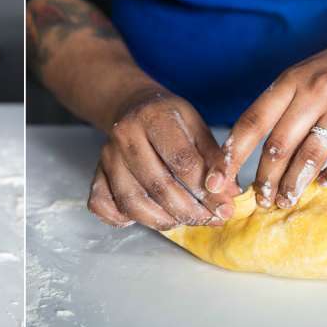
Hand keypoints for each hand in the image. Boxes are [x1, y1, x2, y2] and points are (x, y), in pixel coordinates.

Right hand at [86, 82, 234, 230]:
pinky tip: (148, 216)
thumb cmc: (170, 119)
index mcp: (153, 116)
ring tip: (186, 220)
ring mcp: (107, 155)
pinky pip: (103, 205)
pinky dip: (122, 220)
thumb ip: (214, 160)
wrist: (133, 106)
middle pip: (158, 185)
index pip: (182, 160)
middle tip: (210, 220)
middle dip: (190, 211)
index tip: (225, 208)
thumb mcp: (197, 127)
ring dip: (163, 220)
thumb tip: (230, 196)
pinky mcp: (96, 172)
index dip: (207, 190)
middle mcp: (124, 134)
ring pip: (132, 201)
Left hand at [219, 27, 326, 209]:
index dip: (233, 153)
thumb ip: (280, 109)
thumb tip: (254, 155)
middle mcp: (314, 90)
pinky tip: (324, 184)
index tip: (220, 178)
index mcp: (289, 81)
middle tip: (262, 200)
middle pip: (280, 143)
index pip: (253, 121)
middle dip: (266, 177)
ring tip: (286, 199)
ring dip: (296, 182)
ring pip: (312, 153)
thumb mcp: (300, 76)